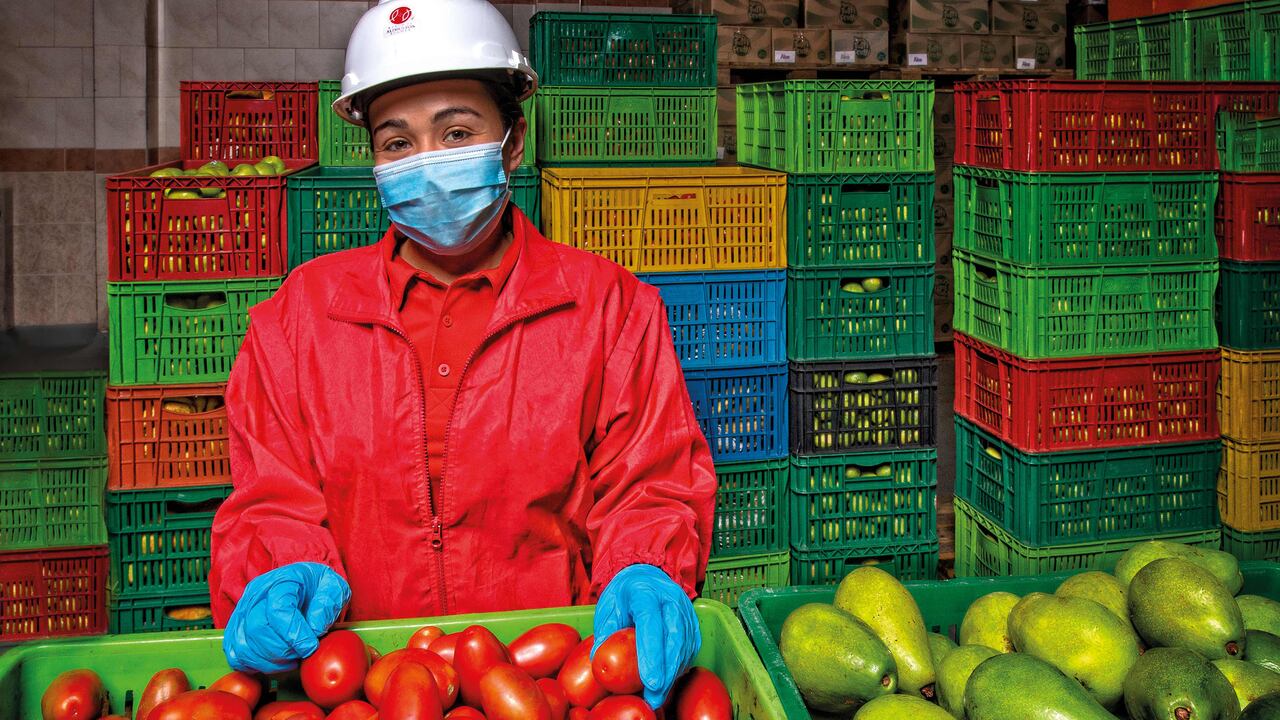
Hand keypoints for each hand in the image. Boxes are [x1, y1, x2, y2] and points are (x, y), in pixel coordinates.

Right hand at [223, 562, 350, 673]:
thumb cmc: (319, 587)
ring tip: (291, 659)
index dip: (294, 634)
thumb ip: (329, 603)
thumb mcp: (335, 587)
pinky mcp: (235, 628)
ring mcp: (242, 611)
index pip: (278, 610)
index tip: (310, 647)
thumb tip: (314, 628)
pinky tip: (275, 662)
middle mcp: (256, 594)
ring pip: (244, 644)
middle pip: (257, 628)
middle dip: (282, 650)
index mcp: (283, 580)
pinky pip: (234, 653)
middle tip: (301, 654)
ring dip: (269, 661)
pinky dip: (253, 665)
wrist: (304, 585)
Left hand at [592, 564, 699, 708]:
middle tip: (654, 697)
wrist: (646, 573)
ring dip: (673, 673)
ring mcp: (685, 609)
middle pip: (673, 638)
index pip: (651, 623)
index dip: (652, 654)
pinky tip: (668, 680)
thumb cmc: (624, 593)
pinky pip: (690, 647)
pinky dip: (680, 666)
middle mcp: (670, 599)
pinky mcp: (693, 621)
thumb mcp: (608, 607)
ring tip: (659, 695)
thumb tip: (598, 661)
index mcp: (645, 592)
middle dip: (666, 671)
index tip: (650, 682)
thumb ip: (605, 632)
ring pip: (685, 645)